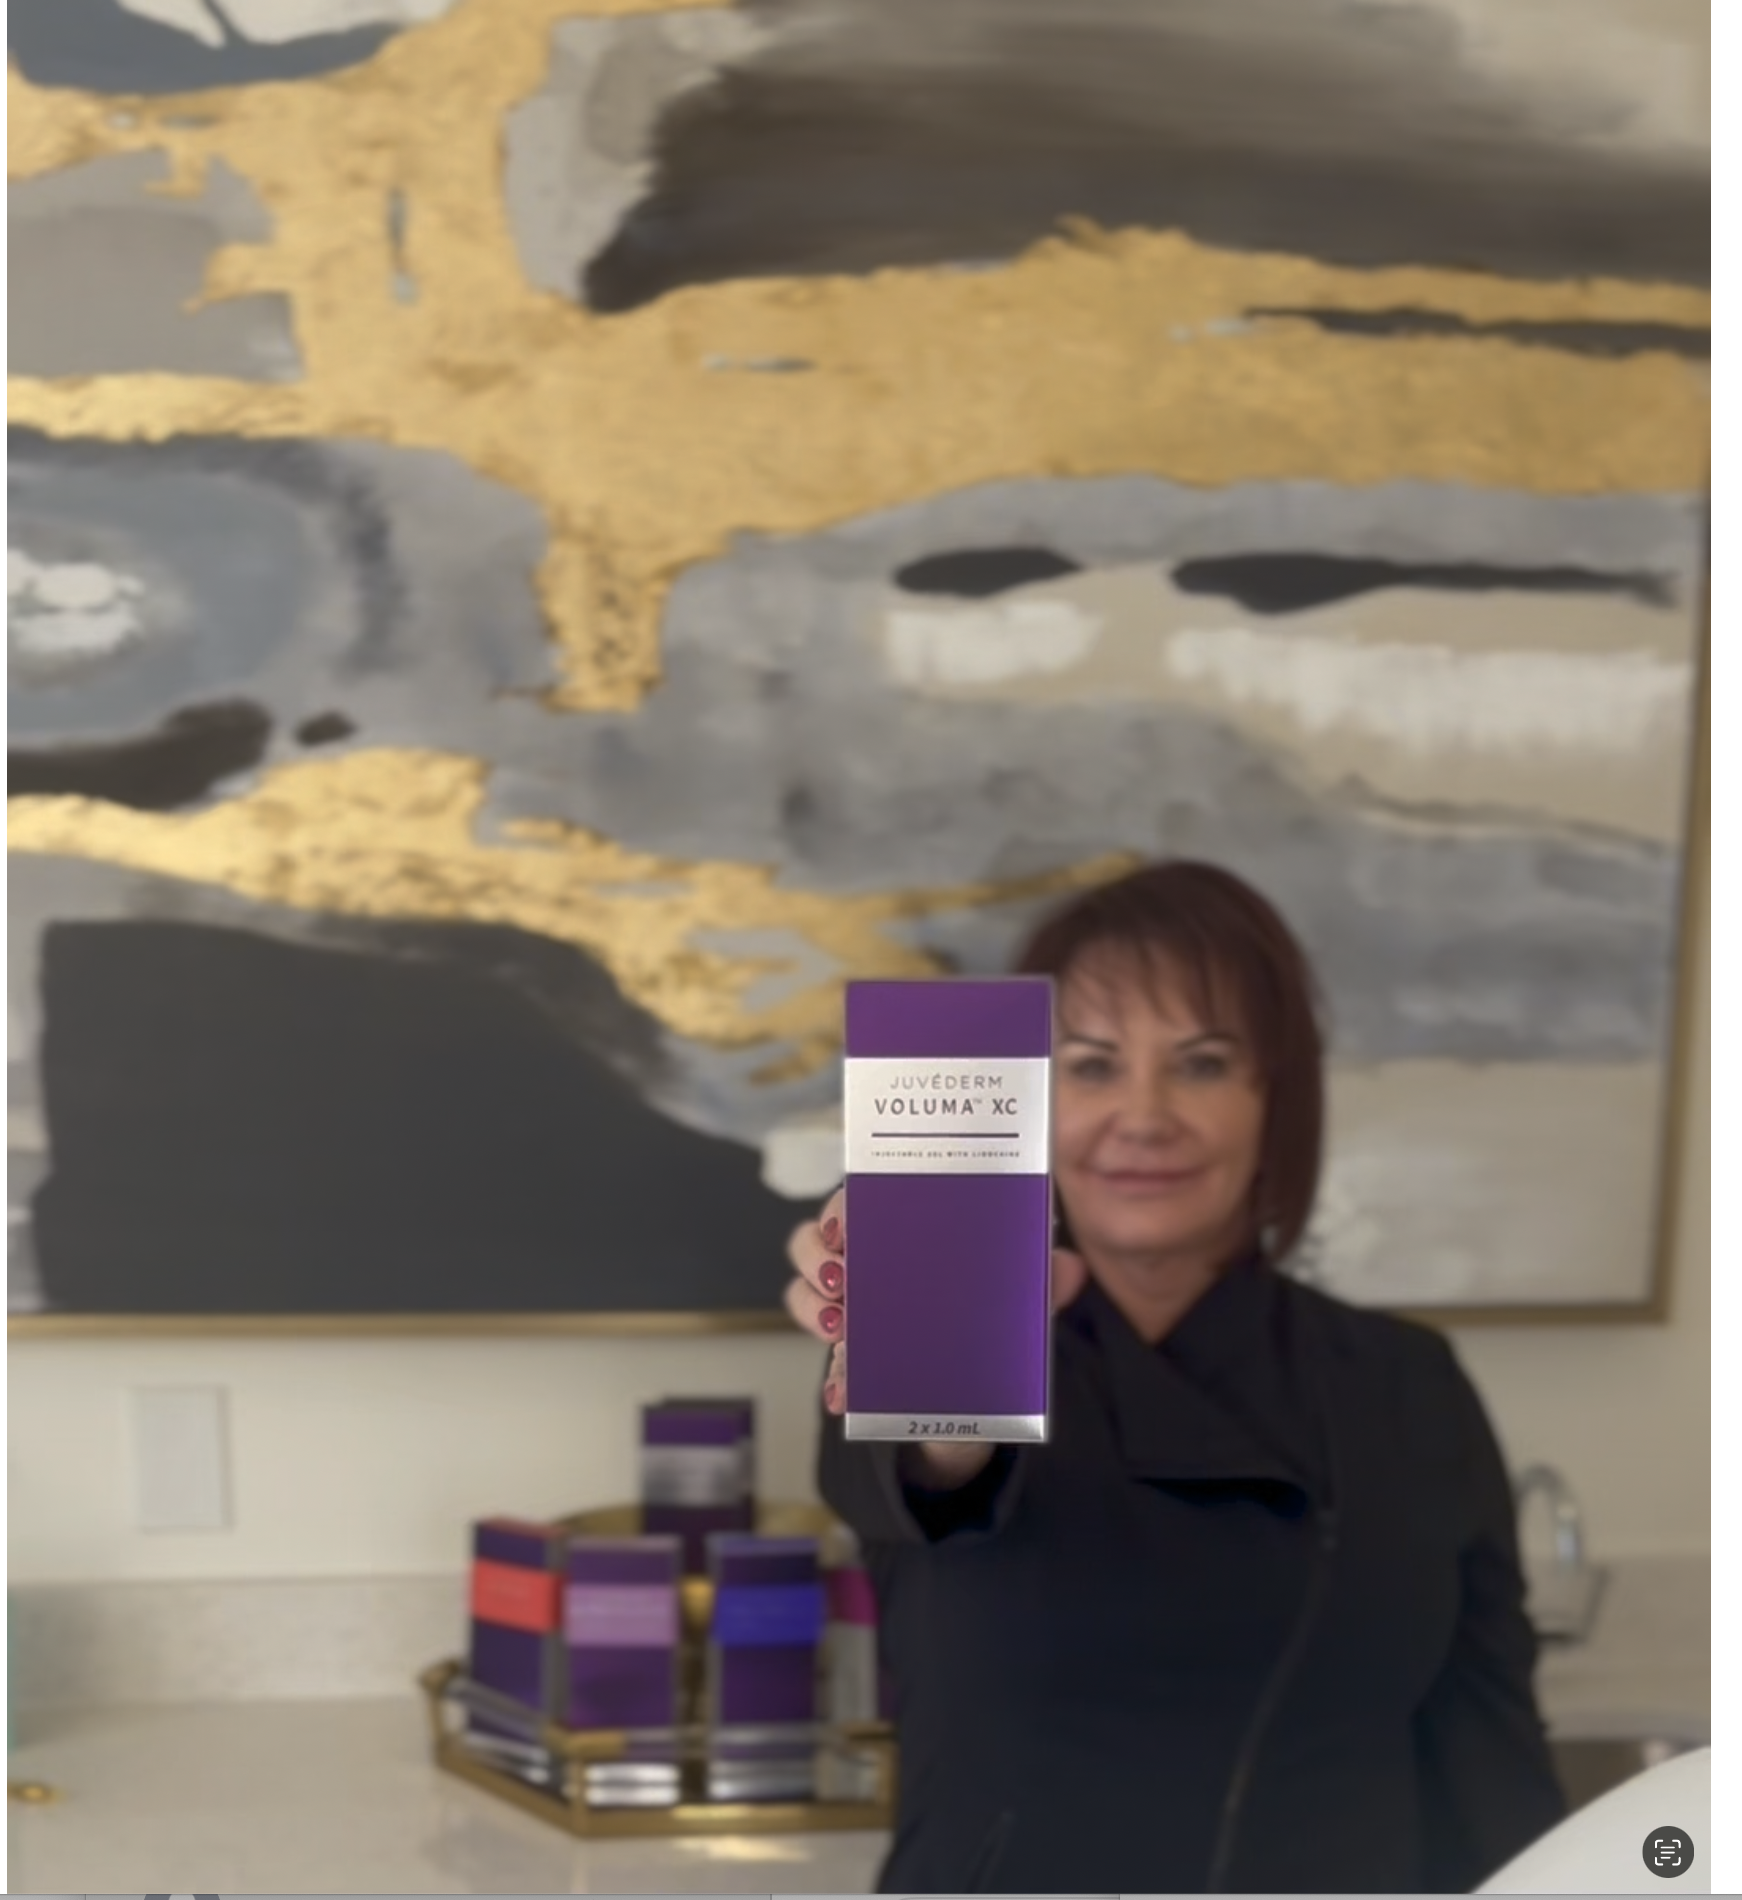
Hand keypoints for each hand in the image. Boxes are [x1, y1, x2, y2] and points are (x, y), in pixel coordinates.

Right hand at [783, 1188, 1089, 1419]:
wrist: (977, 1404)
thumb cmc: (991, 1328)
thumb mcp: (1020, 1304)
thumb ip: (1039, 1283)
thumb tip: (1067, 1267)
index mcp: (910, 1232)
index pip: (865, 1198)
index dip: (845, 1204)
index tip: (848, 1223)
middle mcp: (873, 1261)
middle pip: (821, 1236)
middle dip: (818, 1251)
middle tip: (840, 1274)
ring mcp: (854, 1308)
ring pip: (807, 1287)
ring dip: (812, 1303)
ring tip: (838, 1326)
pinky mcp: (850, 1356)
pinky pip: (824, 1358)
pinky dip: (830, 1372)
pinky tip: (842, 1389)